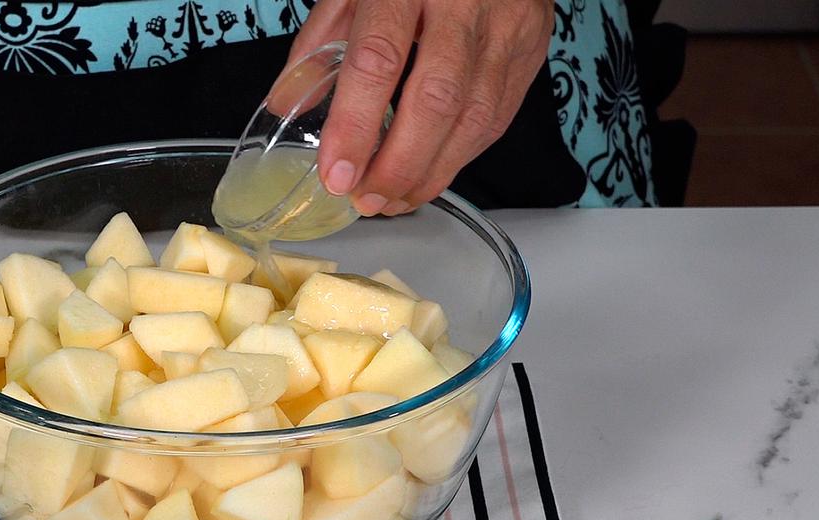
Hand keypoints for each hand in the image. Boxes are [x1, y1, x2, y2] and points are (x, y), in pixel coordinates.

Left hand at [288, 0, 551, 214]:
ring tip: (392, 200)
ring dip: (430, 173)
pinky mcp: (532, 49)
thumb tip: (286, 102)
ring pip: (474, 117)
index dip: (356, 125)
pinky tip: (429, 174)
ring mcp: (507, 26)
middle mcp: (465, 2)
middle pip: (435, 99)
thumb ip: (321, 39)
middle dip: (397, 165)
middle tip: (365, 200)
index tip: (336, 173)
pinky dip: (461, 156)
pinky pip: (498, 116)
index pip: (379, 59)